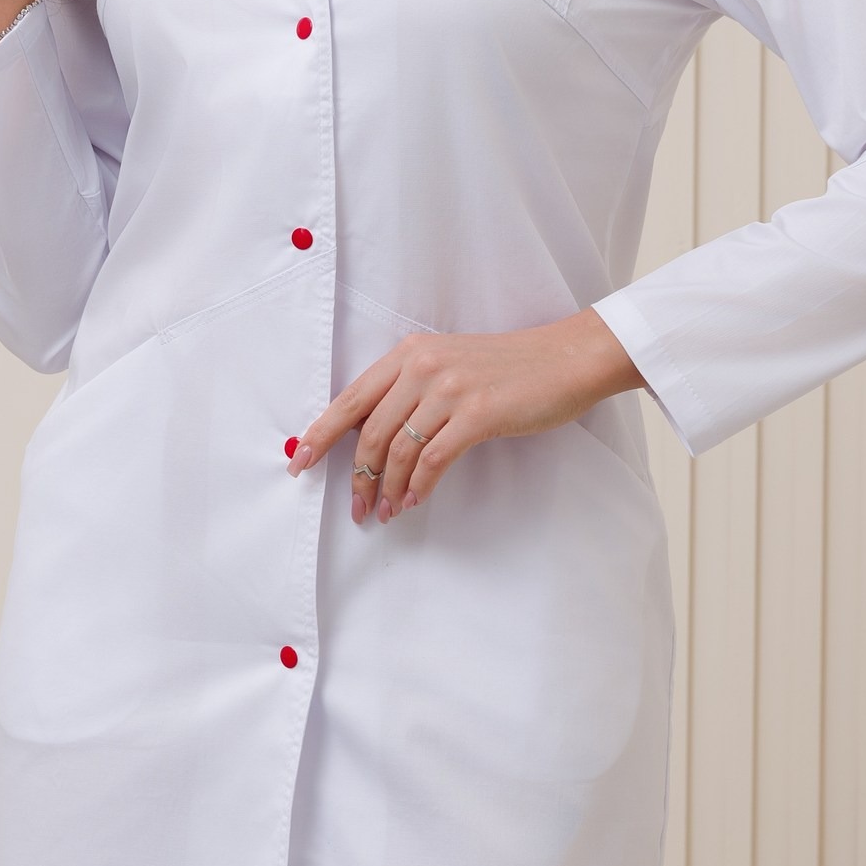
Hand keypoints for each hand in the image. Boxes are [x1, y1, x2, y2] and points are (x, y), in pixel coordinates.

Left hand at [286, 307, 644, 521]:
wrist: (565, 359)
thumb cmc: (509, 368)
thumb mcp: (450, 366)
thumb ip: (412, 392)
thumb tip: (374, 438)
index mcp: (410, 353)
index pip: (351, 398)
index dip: (321, 434)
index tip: (300, 463)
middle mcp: (423, 366)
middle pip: (370, 433)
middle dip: (358, 478)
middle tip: (357, 508)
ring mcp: (449, 389)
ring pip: (398, 451)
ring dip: (388, 489)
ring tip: (386, 513)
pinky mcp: (477, 414)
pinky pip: (433, 460)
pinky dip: (419, 487)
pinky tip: (415, 501)